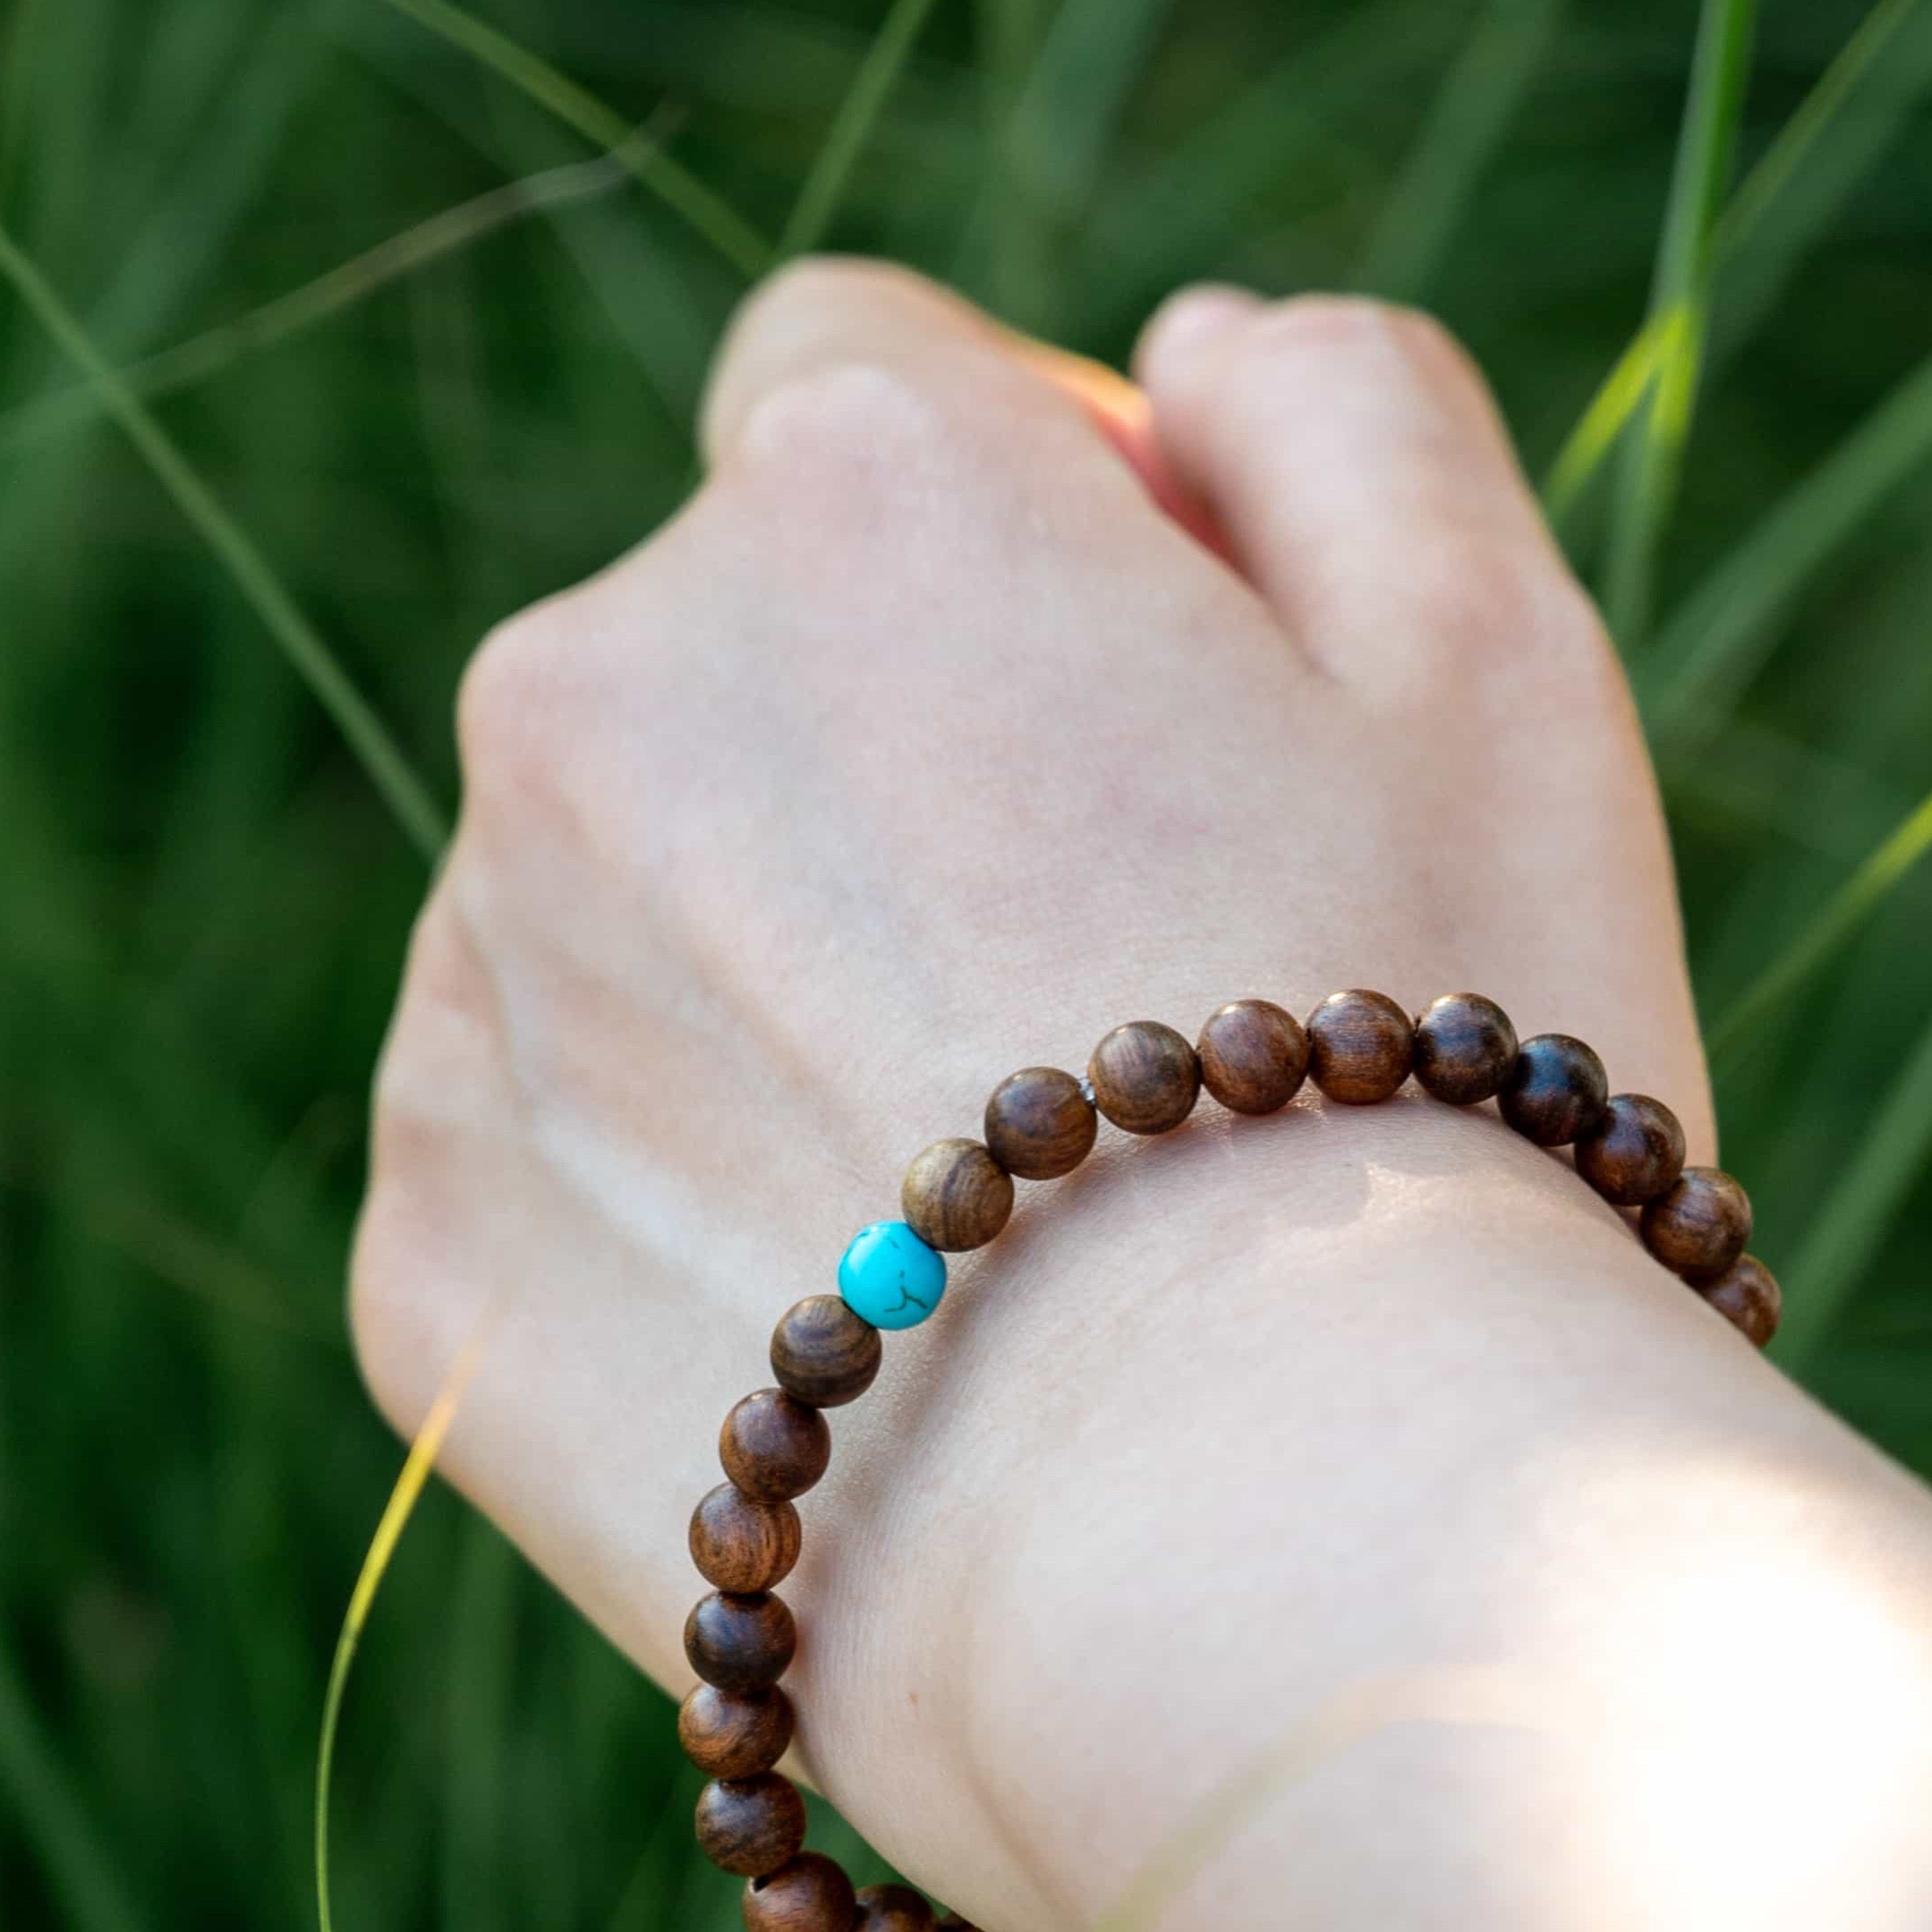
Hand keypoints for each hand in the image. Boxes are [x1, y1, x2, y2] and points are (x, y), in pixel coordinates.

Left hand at [347, 257, 1721, 1931]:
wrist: (1285, 1573)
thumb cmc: (1436, 1097)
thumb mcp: (1505, 656)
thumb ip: (1337, 403)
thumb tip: (1165, 357)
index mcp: (851, 499)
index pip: (867, 371)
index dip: (1034, 511)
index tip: (1162, 701)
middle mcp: (588, 693)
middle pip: (738, 647)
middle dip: (908, 746)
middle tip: (1134, 992)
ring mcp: (478, 991)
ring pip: (634, 895)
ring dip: (792, 965)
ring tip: (1029, 1198)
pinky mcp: (426, 1263)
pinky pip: (556, 1144)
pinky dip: (696, 1194)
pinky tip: (901, 1326)